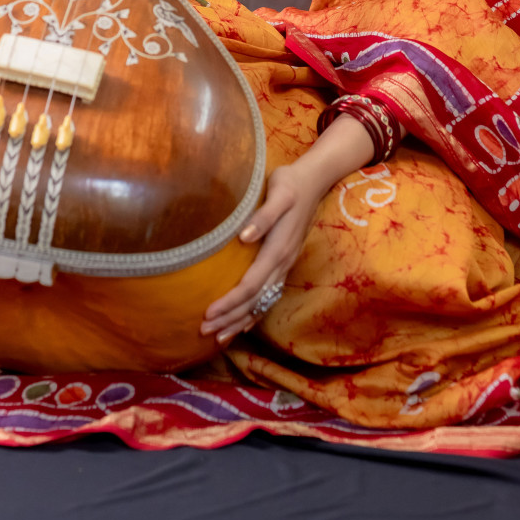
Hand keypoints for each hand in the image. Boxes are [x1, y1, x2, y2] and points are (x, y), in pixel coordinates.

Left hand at [198, 111, 377, 347]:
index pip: (250, 285)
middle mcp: (282, 263)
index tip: (208, 314)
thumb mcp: (278, 193)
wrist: (314, 181)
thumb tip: (244, 237)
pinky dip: (255, 314)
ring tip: (219, 338)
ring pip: (262, 302)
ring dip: (240, 321)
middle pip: (254, 300)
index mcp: (278, 250)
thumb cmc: (290, 184)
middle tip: (205, 332)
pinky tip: (244, 324)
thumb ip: (263, 217)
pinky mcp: (284, 263)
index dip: (229, 302)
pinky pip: (269, 296)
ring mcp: (285, 265)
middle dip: (230, 318)